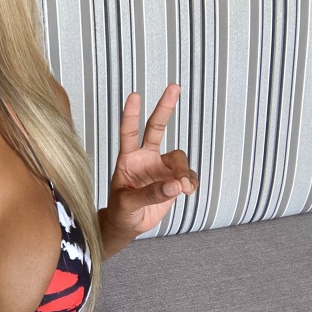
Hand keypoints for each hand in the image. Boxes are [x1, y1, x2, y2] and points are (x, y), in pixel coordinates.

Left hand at [105, 84, 198, 239]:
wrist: (127, 224)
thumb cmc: (120, 210)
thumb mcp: (128, 204)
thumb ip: (150, 194)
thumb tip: (175, 185)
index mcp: (127, 159)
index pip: (129, 133)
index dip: (131, 115)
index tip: (134, 95)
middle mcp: (145, 158)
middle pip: (156, 128)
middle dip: (165, 107)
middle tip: (174, 86)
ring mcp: (160, 167)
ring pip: (179, 158)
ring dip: (184, 172)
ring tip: (184, 189)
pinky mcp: (173, 180)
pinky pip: (188, 176)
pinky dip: (191, 183)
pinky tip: (187, 192)